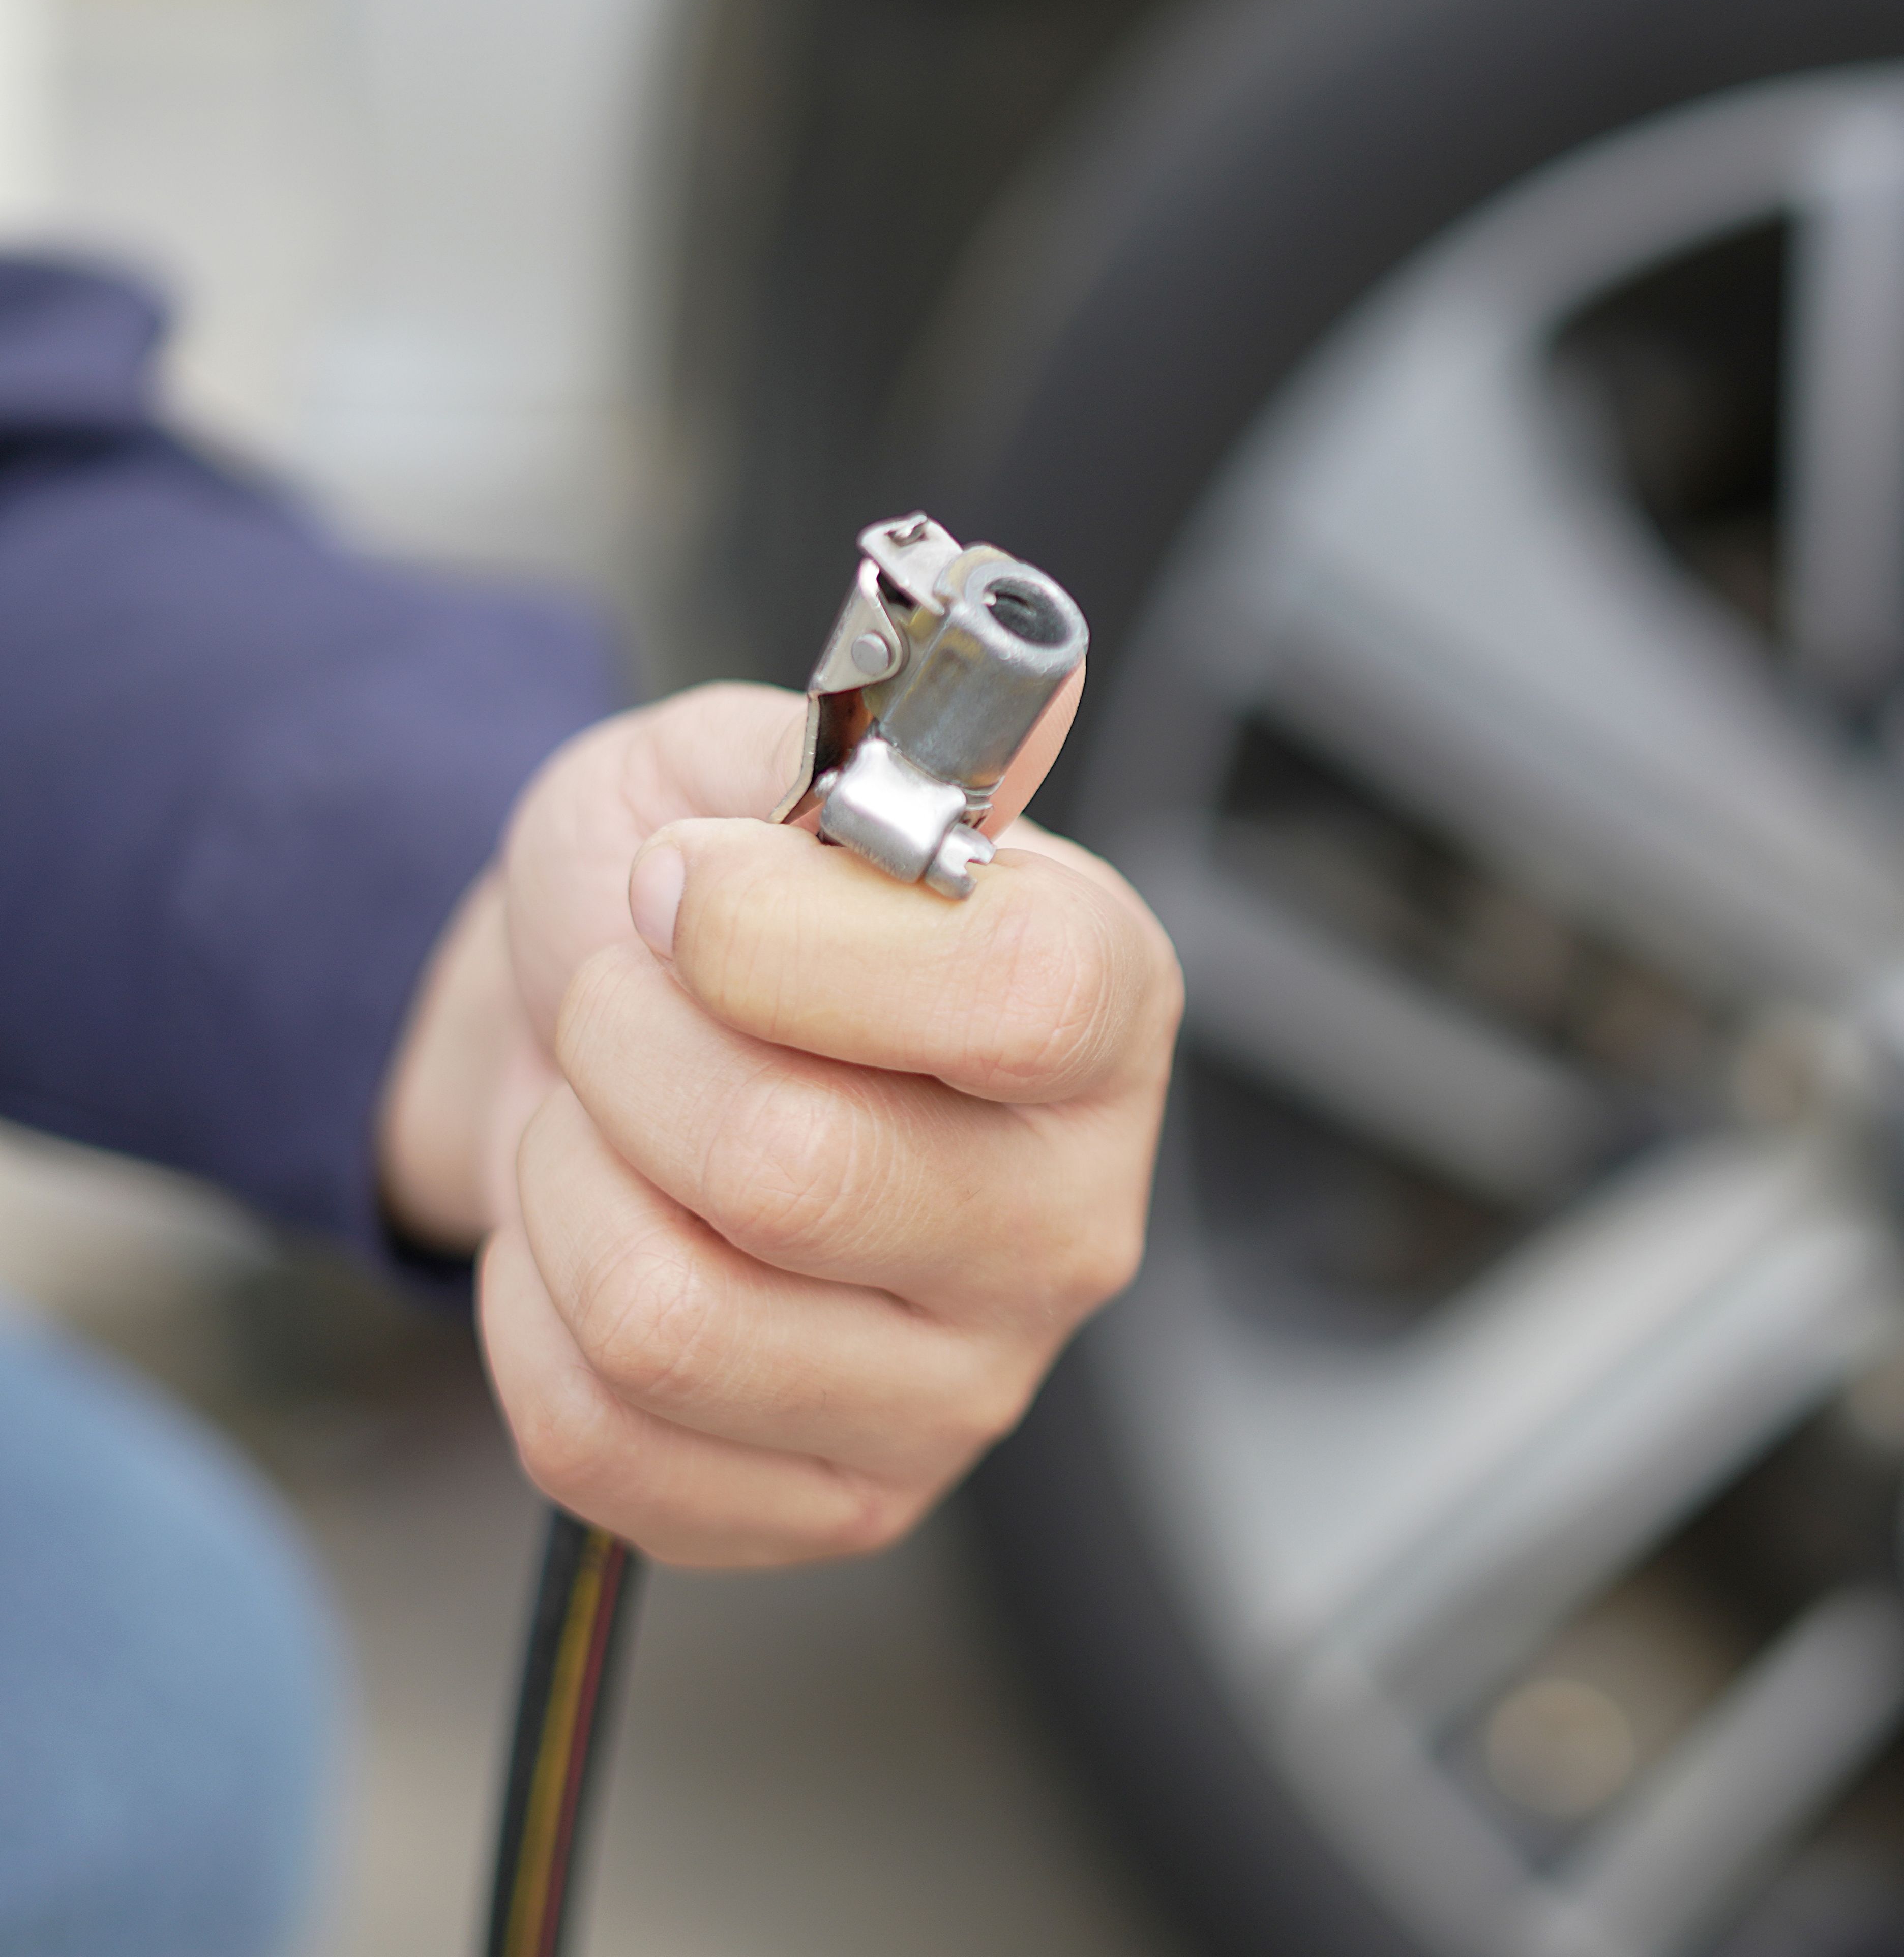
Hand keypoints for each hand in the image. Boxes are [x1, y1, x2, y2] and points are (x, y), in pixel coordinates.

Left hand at [378, 678, 1179, 1565]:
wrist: (604, 1054)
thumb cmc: (694, 908)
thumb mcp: (745, 766)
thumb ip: (858, 730)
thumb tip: (1001, 669)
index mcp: (1105, 1011)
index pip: (1016, 998)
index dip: (789, 936)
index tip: (690, 885)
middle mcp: (1077, 1217)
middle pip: (800, 1172)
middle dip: (624, 1048)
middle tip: (617, 997)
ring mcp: (971, 1386)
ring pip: (673, 1320)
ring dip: (565, 1185)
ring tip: (598, 1118)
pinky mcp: (841, 1501)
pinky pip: (602, 1437)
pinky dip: (531, 1317)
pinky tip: (590, 1239)